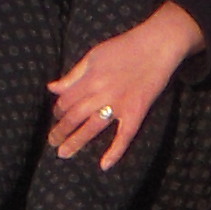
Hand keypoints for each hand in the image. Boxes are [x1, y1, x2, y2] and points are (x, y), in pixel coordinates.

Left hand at [48, 3, 202, 168]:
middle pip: (74, 117)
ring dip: (76, 142)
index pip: (66, 101)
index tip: (57, 117)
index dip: (58, 111)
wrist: (158, 44)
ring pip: (91, 128)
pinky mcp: (136, 112)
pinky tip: (104, 165)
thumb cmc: (126, 47)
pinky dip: (115, 151)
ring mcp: (119, 104)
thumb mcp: (95, 54)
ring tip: (63, 154)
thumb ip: (74, 74)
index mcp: (89, 78)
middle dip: (60, 131)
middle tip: (53, 142)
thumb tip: (52, 88)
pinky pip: (124, 135)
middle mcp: (101, 93)